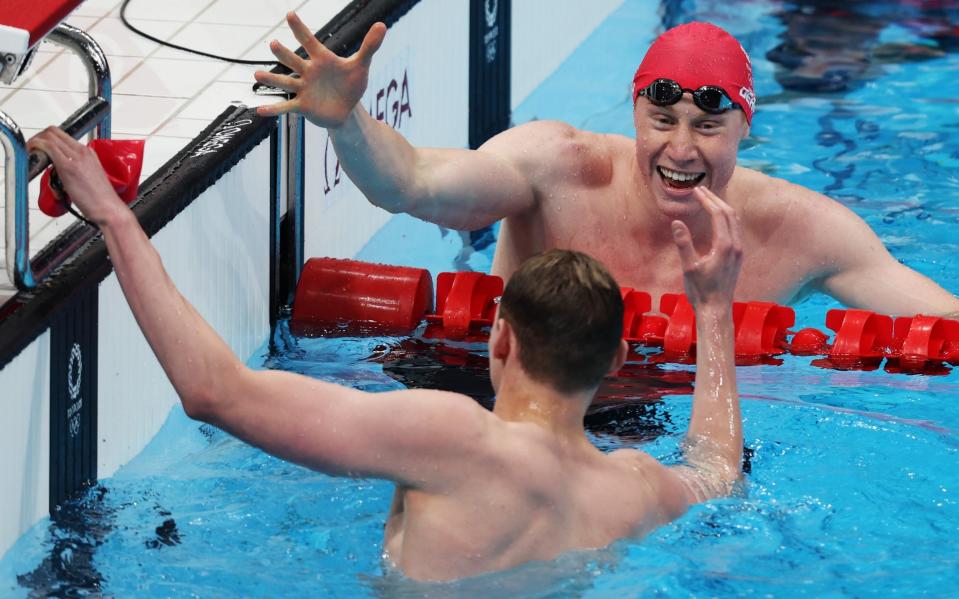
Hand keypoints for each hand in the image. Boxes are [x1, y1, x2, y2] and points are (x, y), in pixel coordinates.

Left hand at [27, 127, 125, 225]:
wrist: (108, 208)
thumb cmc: (101, 199)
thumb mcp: (89, 176)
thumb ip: (76, 168)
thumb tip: (60, 169)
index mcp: (89, 153)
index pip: (63, 135)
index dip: (47, 137)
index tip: (40, 146)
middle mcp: (83, 151)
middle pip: (54, 131)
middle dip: (39, 137)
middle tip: (33, 147)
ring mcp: (76, 157)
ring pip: (50, 136)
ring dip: (36, 141)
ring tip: (31, 152)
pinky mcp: (68, 166)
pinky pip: (49, 147)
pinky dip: (37, 146)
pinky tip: (33, 152)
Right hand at [254, 12, 385, 128]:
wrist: (347, 108)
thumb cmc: (351, 84)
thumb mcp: (362, 66)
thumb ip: (370, 46)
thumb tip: (382, 25)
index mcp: (321, 59)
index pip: (310, 41)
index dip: (300, 29)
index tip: (290, 15)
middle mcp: (308, 72)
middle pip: (294, 61)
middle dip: (284, 54)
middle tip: (274, 44)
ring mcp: (304, 89)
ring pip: (286, 83)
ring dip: (272, 80)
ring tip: (257, 76)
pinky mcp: (303, 106)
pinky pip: (287, 107)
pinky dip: (274, 109)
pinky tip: (260, 110)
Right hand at [671, 187, 742, 308]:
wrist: (716, 309)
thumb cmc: (700, 291)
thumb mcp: (689, 267)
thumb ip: (684, 243)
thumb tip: (677, 222)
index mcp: (724, 245)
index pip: (718, 214)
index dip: (706, 200)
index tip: (695, 191)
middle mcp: (735, 245)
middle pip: (729, 213)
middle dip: (715, 199)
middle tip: (700, 190)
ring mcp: (739, 250)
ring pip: (735, 220)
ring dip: (722, 207)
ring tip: (708, 199)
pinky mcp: (738, 256)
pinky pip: (735, 229)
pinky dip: (726, 217)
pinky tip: (717, 218)